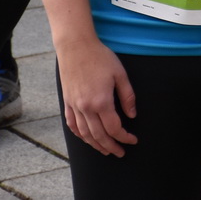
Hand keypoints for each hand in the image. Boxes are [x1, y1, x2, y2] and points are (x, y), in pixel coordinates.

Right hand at [57, 38, 137, 156]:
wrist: (76, 48)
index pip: (114, 128)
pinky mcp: (67, 103)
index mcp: (101, 101)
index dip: (124, 137)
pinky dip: (80, 135)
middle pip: (98, 136)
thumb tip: (132, 115)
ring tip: (106, 150)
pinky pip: (72, 125)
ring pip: (84, 134)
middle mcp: (85, 108)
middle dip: (111, 146)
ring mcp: (74, 106)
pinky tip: (87, 138)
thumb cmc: (101, 58)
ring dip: (95, 145)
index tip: (133, 141)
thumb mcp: (120, 74)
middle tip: (121, 153)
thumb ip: (127, 96)